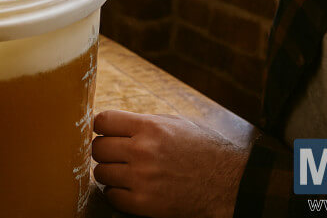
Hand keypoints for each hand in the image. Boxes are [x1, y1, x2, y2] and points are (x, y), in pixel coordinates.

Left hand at [92, 110, 250, 217]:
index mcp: (150, 127)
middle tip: (115, 155)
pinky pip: (112, 196)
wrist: (228, 183)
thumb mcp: (176, 124)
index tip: (106, 132)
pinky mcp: (145, 204)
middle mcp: (143, 151)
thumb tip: (114, 123)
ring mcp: (142, 179)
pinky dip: (117, 193)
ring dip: (109, 173)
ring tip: (124, 172)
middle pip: (98, 148)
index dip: (101, 127)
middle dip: (104, 150)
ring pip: (101, 173)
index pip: (103, 121)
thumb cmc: (203, 149)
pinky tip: (130, 189)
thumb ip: (144, 122)